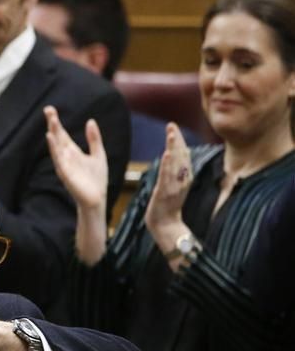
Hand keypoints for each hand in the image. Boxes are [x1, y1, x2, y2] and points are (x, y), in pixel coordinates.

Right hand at [44, 106, 108, 211]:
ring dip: (53, 134)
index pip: (62, 134)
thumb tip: (90, 121)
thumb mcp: (98, 154)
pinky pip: (58, 159)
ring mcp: (64, 165)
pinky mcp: (65, 174)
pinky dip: (54, 149)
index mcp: (73, 152)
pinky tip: (51, 138)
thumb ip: (94, 139)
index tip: (50, 110)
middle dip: (53, 124)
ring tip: (51, 121)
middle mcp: (66, 157)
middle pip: (57, 137)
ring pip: (56, 147)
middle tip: (48, 109)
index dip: (56, 122)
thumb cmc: (96, 180)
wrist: (97, 199)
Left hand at [144, 123, 191, 248]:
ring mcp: (174, 186)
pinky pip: (167, 176)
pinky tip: (167, 154)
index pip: (183, 155)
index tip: (173, 128)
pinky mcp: (165, 192)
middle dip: (177, 140)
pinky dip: (168, 165)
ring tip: (171, 133)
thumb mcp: (173, 186)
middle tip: (171, 125)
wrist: (165, 225)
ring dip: (173, 147)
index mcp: (185, 177)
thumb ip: (175, 173)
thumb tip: (174, 158)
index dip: (178, 141)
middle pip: (181, 156)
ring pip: (175, 163)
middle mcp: (182, 180)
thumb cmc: (167, 207)